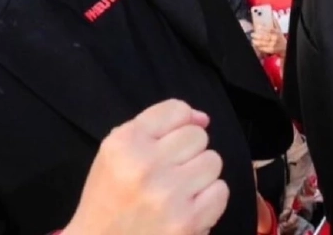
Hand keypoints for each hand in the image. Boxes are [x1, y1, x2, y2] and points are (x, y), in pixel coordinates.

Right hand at [63, 100, 227, 234]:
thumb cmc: (111, 199)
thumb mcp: (116, 154)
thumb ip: (156, 126)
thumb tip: (203, 118)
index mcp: (123, 143)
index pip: (177, 110)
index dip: (180, 125)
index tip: (170, 144)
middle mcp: (144, 165)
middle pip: (198, 136)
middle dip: (188, 153)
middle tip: (169, 174)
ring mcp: (167, 194)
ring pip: (213, 161)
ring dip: (200, 176)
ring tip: (178, 192)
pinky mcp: (186, 221)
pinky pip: (220, 191)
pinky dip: (209, 201)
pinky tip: (187, 209)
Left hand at [251, 25, 286, 56]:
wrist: (285, 46)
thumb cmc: (280, 36)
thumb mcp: (279, 29)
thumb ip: (275, 22)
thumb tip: (272, 15)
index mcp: (276, 32)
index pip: (269, 29)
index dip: (263, 28)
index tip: (257, 26)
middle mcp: (275, 38)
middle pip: (265, 37)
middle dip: (257, 36)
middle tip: (252, 34)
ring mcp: (273, 44)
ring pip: (263, 43)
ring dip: (257, 42)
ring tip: (252, 40)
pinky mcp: (271, 50)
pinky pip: (264, 48)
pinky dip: (259, 47)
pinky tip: (255, 45)